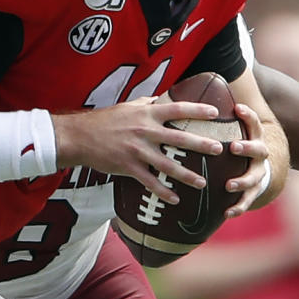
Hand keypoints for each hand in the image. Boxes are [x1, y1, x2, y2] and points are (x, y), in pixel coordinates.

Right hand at [55, 97, 223, 202]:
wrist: (80, 137)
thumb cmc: (105, 120)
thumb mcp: (128, 107)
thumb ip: (148, 104)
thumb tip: (163, 99)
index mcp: (147, 114)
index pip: (177, 109)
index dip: (197, 110)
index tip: (215, 113)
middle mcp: (145, 132)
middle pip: (179, 139)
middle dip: (201, 145)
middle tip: (218, 150)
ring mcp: (137, 151)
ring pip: (167, 165)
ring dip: (187, 175)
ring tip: (202, 183)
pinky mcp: (128, 168)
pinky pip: (149, 182)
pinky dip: (162, 191)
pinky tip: (174, 199)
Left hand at [226, 104, 270, 215]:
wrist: (258, 171)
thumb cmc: (235, 148)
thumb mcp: (230, 133)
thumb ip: (216, 121)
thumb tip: (196, 100)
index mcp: (253, 138)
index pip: (254, 123)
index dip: (248, 115)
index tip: (237, 108)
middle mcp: (259, 156)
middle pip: (259, 149)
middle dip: (247, 147)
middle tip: (234, 146)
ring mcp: (258, 175)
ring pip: (254, 178)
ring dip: (241, 181)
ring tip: (229, 184)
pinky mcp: (253, 193)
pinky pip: (247, 201)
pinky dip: (238, 207)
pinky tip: (226, 214)